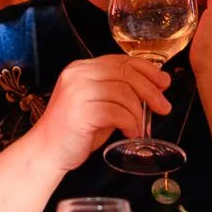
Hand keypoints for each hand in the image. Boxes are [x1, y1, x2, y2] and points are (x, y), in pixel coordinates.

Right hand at [24, 56, 168, 171]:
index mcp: (82, 68)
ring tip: (141, 127)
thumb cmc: (77, 129)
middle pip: (126, 73)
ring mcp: (77, 92)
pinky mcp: (80, 112)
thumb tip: (154, 87)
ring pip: (124, 93)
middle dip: (151, 90)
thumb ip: (119, 91)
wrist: (47, 151)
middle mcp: (78, 75)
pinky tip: (131, 133)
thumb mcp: (100, 103)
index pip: (121, 60)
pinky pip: (117, 113)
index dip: (148, 70)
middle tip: (163, 107)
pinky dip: (131, 124)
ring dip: (139, 113)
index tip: (164, 82)